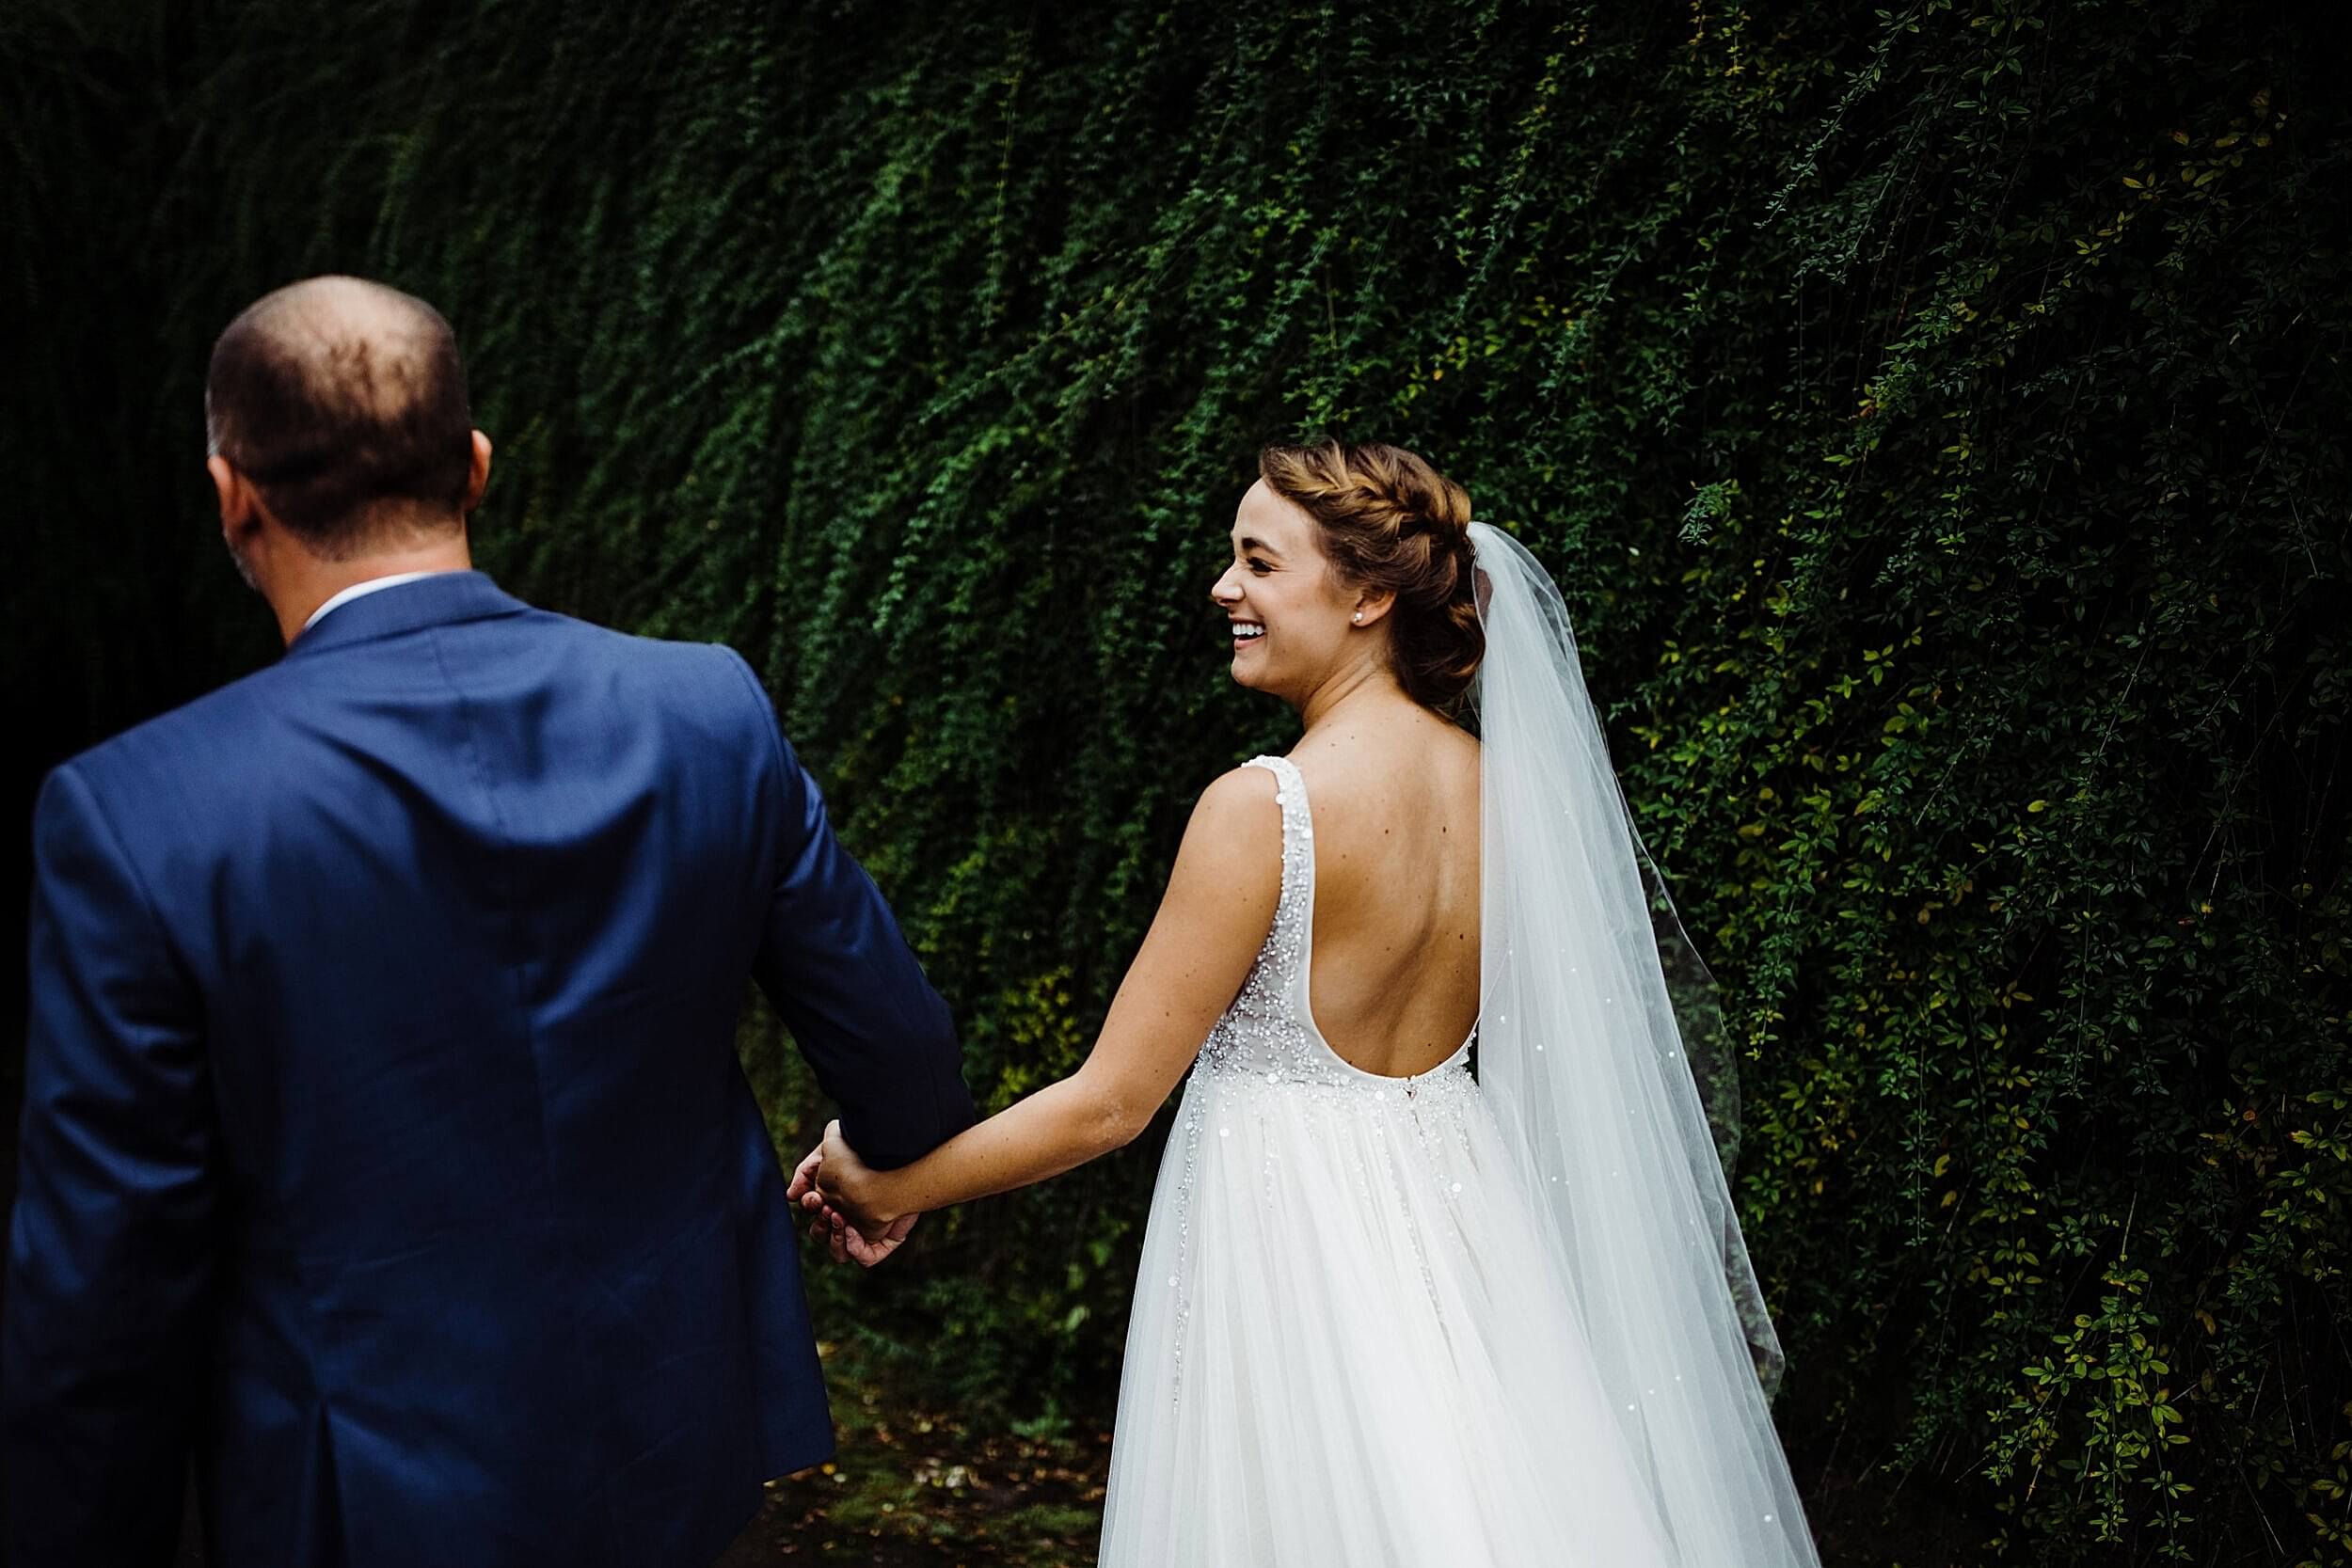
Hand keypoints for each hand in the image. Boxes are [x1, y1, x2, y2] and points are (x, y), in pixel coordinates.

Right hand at [787, 1138, 917, 1267]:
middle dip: (821, 1224)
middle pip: (822, 1234)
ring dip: (833, 1237)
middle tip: (828, 1208)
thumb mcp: (831, 1151)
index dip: (810, 1205)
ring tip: (839, 1217)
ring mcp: (867, 1230)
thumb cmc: (865, 1151)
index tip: (814, 1195)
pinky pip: (865, 1258)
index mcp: (837, 1197)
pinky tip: (852, 1228)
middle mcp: (850, 1216)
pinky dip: (854, 1247)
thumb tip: (791, 1196)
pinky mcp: (885, 1240)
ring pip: (839, 1252)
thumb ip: (806, 1171)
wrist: (898, 1156)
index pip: (815, 1211)